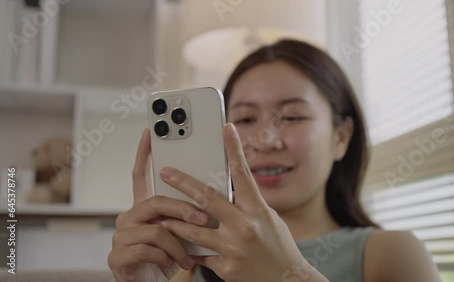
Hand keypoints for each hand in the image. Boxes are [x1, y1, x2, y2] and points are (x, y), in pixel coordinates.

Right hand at [107, 129, 209, 280]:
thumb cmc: (168, 256)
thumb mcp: (179, 232)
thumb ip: (185, 213)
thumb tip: (213, 193)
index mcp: (143, 209)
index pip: (140, 176)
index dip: (144, 154)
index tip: (150, 133)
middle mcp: (128, 217)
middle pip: (155, 202)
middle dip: (183, 209)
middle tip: (204, 218)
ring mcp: (120, 236)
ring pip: (156, 229)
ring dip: (178, 244)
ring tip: (189, 257)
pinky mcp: (117, 256)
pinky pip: (147, 249)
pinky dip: (167, 258)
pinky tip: (174, 265)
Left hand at [158, 124, 321, 281]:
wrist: (286, 281)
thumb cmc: (279, 247)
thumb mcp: (269, 219)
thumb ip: (247, 205)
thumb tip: (228, 189)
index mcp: (258, 210)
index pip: (243, 173)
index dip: (234, 148)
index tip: (226, 128)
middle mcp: (246, 226)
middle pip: (208, 198)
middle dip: (183, 183)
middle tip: (166, 172)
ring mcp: (234, 248)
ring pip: (194, 229)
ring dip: (174, 221)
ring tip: (160, 215)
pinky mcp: (226, 267)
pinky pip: (200, 255)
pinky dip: (188, 250)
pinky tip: (177, 248)